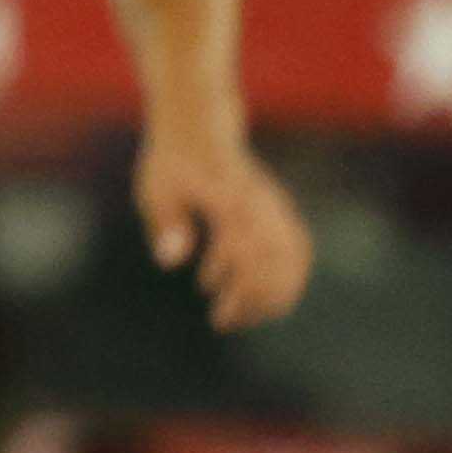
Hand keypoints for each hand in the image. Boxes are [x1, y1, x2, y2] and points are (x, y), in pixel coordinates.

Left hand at [138, 119, 311, 327]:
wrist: (197, 130)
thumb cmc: (171, 164)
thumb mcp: (157, 192)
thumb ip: (166, 224)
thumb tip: (170, 263)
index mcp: (233, 203)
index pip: (248, 258)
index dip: (241, 293)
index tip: (219, 317)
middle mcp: (261, 208)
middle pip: (275, 266)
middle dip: (254, 301)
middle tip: (223, 322)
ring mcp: (276, 209)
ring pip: (292, 262)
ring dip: (270, 294)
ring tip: (237, 315)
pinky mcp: (280, 212)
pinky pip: (295, 252)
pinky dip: (281, 277)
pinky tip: (246, 292)